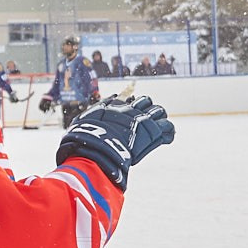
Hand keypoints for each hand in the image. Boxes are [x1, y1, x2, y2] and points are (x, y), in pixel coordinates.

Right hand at [56, 96, 174, 189]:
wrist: (95, 149)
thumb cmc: (83, 141)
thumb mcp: (80, 127)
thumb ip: (87, 120)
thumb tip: (94, 115)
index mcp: (112, 106)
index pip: (126, 99)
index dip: (129, 107)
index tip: (129, 113)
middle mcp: (129, 109)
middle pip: (145, 101)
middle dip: (146, 110)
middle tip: (144, 123)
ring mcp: (141, 120)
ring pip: (158, 110)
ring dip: (158, 119)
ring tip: (155, 129)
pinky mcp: (152, 133)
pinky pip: (168, 128)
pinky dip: (168, 133)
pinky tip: (165, 138)